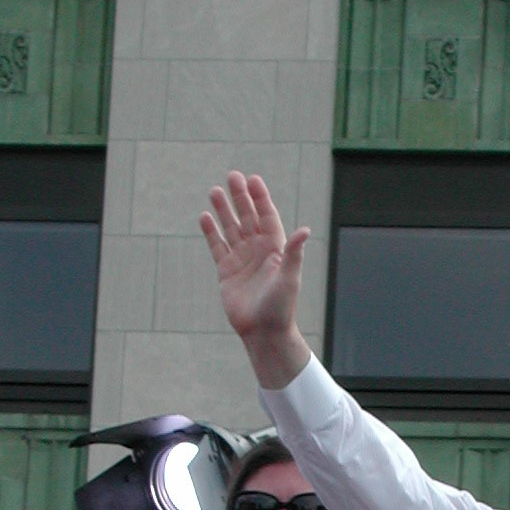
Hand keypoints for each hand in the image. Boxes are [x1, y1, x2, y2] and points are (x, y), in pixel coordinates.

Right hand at [200, 172, 310, 385]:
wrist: (264, 333)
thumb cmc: (281, 307)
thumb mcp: (290, 279)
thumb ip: (294, 253)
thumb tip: (304, 230)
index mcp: (276, 249)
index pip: (267, 217)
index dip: (260, 198)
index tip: (252, 180)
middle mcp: (259, 251)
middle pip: (248, 217)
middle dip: (240, 197)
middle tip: (231, 176)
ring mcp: (242, 260)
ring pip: (231, 229)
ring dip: (224, 210)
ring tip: (214, 191)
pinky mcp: (226, 272)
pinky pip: (217, 247)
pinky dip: (211, 233)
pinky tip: (205, 217)